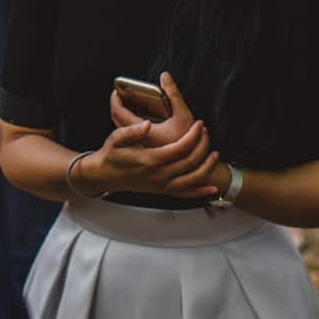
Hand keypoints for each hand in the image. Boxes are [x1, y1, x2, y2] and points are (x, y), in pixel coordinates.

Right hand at [80, 108, 221, 199]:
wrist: (104, 175)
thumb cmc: (111, 155)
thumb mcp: (116, 138)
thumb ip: (132, 131)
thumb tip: (146, 124)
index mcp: (150, 160)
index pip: (180, 148)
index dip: (193, 136)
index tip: (199, 124)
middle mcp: (158, 175)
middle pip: (190, 162)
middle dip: (202, 146)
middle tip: (205, 132)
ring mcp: (161, 185)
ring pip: (192, 179)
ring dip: (206, 167)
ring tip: (214, 154)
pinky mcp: (161, 191)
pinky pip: (185, 194)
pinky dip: (200, 192)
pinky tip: (212, 188)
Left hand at [110, 72, 194, 145]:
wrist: (193, 164)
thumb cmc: (189, 141)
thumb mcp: (184, 115)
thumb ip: (174, 94)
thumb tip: (164, 75)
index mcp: (143, 132)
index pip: (118, 112)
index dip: (115, 99)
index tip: (116, 90)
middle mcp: (138, 141)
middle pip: (118, 120)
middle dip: (118, 106)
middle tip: (121, 94)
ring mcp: (140, 146)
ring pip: (124, 129)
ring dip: (124, 116)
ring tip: (129, 104)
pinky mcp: (144, 150)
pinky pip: (131, 135)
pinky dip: (130, 125)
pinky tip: (140, 119)